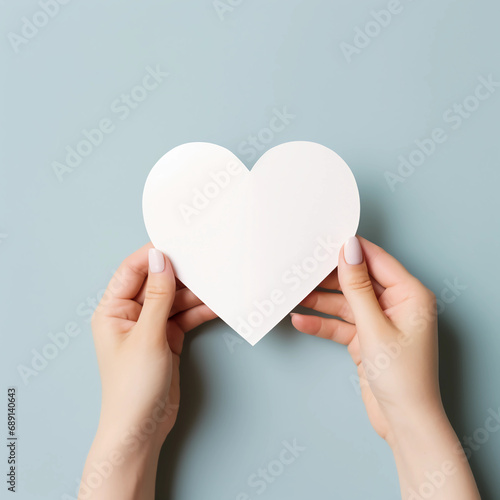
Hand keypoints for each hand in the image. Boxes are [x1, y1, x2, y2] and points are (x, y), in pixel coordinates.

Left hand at [79, 244, 215, 499]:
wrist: (142, 428)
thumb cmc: (133, 386)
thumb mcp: (148, 335)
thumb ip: (157, 295)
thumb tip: (160, 258)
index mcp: (113, 309)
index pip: (132, 270)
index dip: (154, 255)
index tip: (179, 242)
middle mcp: (130, 314)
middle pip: (157, 283)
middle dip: (181, 275)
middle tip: (205, 262)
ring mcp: (150, 326)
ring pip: (174, 299)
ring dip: (194, 295)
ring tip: (217, 284)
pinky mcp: (167, 338)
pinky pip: (184, 317)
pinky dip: (198, 312)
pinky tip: (216, 306)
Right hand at [292, 236, 478, 499]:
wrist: (403, 421)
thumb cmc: (402, 377)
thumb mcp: (374, 327)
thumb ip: (358, 287)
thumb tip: (349, 251)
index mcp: (410, 294)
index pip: (376, 261)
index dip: (350, 250)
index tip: (324, 240)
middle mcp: (396, 304)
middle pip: (357, 281)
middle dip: (329, 278)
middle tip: (302, 269)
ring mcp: (380, 321)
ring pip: (345, 302)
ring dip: (320, 301)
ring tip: (293, 295)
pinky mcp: (367, 338)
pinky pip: (341, 323)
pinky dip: (323, 323)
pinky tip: (301, 320)